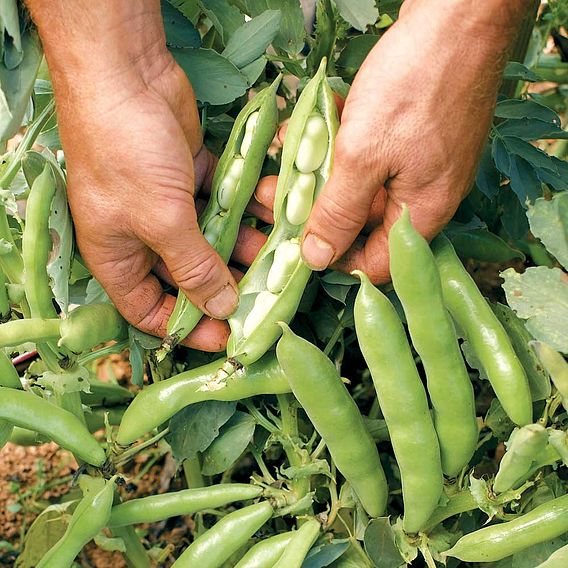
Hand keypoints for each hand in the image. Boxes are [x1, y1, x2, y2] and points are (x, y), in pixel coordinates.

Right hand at [28, 1, 272, 350]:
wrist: (125, 74)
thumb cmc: (127, 155)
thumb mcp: (161, 220)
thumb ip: (195, 268)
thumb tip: (221, 308)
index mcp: (119, 257)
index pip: (152, 311)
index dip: (188, 328)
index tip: (228, 336)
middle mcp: (143, 235)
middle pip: (189, 276)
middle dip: (227, 284)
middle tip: (267, 293)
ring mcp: (168, 203)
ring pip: (213, 238)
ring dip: (245, 243)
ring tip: (282, 251)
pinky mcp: (192, 175)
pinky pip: (224, 200)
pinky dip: (245, 203)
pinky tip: (273, 204)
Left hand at [294, 0, 531, 282]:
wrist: (458, 13)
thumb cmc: (415, 83)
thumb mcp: (364, 155)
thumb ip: (339, 211)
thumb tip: (318, 259)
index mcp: (423, 211)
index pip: (375, 262)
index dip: (334, 258)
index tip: (293, 243)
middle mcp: (424, 194)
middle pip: (362, 223)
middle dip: (314, 209)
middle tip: (271, 195)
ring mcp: (418, 161)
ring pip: (359, 185)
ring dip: (318, 173)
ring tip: (282, 156)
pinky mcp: (409, 134)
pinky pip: (367, 154)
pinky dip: (337, 145)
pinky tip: (309, 126)